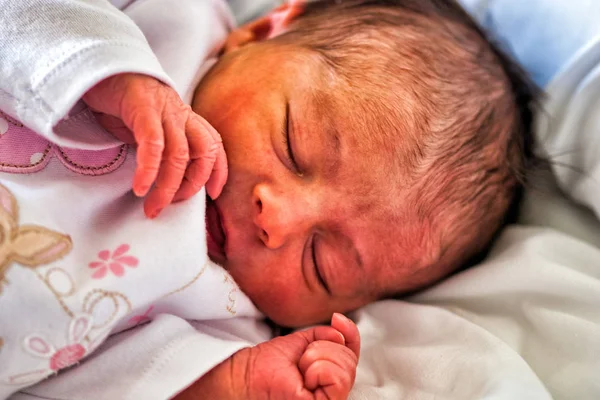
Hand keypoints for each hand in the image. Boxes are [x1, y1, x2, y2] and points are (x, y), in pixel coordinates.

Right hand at [82, 73, 226, 217]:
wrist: (98, 67)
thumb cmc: (122, 105)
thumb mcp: (149, 129)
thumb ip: (162, 149)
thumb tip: (166, 184)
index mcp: (186, 118)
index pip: (214, 145)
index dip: (219, 171)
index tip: (214, 194)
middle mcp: (181, 113)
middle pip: (203, 153)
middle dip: (191, 186)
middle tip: (171, 205)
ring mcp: (165, 108)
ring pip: (179, 154)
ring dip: (167, 186)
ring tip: (153, 205)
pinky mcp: (143, 106)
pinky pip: (153, 143)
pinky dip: (149, 169)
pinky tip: (140, 187)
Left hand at [175, 313, 359, 399]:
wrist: (246, 375)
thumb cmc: (268, 364)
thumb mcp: (303, 342)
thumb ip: (325, 336)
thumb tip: (341, 329)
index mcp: (329, 375)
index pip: (352, 354)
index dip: (350, 334)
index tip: (337, 319)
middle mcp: (332, 390)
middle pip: (350, 361)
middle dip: (324, 348)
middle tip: (302, 358)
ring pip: (346, 369)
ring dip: (318, 358)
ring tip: (300, 368)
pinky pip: (336, 378)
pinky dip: (318, 369)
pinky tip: (303, 376)